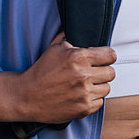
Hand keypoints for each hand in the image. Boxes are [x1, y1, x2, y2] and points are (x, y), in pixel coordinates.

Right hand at [0, 31, 115, 123]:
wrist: (27, 96)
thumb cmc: (41, 72)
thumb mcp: (54, 48)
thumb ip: (70, 37)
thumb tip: (83, 29)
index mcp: (78, 57)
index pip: (111, 55)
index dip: (107, 56)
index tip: (103, 59)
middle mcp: (83, 75)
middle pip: (111, 72)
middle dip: (102, 71)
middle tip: (92, 73)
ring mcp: (84, 94)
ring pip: (107, 88)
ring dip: (98, 86)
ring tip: (84, 85)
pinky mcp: (83, 109)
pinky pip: (100, 102)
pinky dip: (92, 100)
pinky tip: (80, 95)